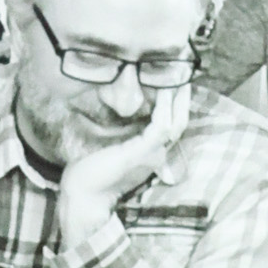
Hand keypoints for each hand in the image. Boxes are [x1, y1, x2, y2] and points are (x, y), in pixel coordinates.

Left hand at [57, 80, 191, 232]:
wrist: (84, 196)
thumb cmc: (91, 172)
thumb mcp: (108, 145)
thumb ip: (118, 129)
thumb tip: (117, 107)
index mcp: (150, 152)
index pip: (170, 124)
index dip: (175, 103)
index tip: (173, 80)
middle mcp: (156, 153)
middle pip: (180, 122)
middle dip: (183, 97)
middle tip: (183, 71)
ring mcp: (152, 153)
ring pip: (176, 122)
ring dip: (178, 97)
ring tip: (177, 75)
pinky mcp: (143, 151)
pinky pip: (162, 125)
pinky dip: (165, 106)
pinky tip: (164, 89)